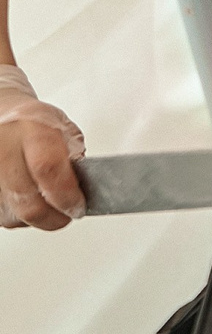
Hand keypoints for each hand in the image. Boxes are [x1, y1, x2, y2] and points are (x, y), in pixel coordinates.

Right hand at [0, 67, 85, 229]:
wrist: (0, 114)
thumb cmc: (34, 124)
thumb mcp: (64, 130)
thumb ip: (74, 159)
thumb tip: (82, 191)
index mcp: (31, 128)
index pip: (48, 169)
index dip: (66, 196)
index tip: (78, 207)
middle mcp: (3, 147)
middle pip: (26, 201)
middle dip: (54, 217)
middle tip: (68, 215)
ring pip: (12, 214)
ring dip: (34, 218)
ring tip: (46, 202)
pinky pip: (0, 215)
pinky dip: (16, 215)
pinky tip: (25, 200)